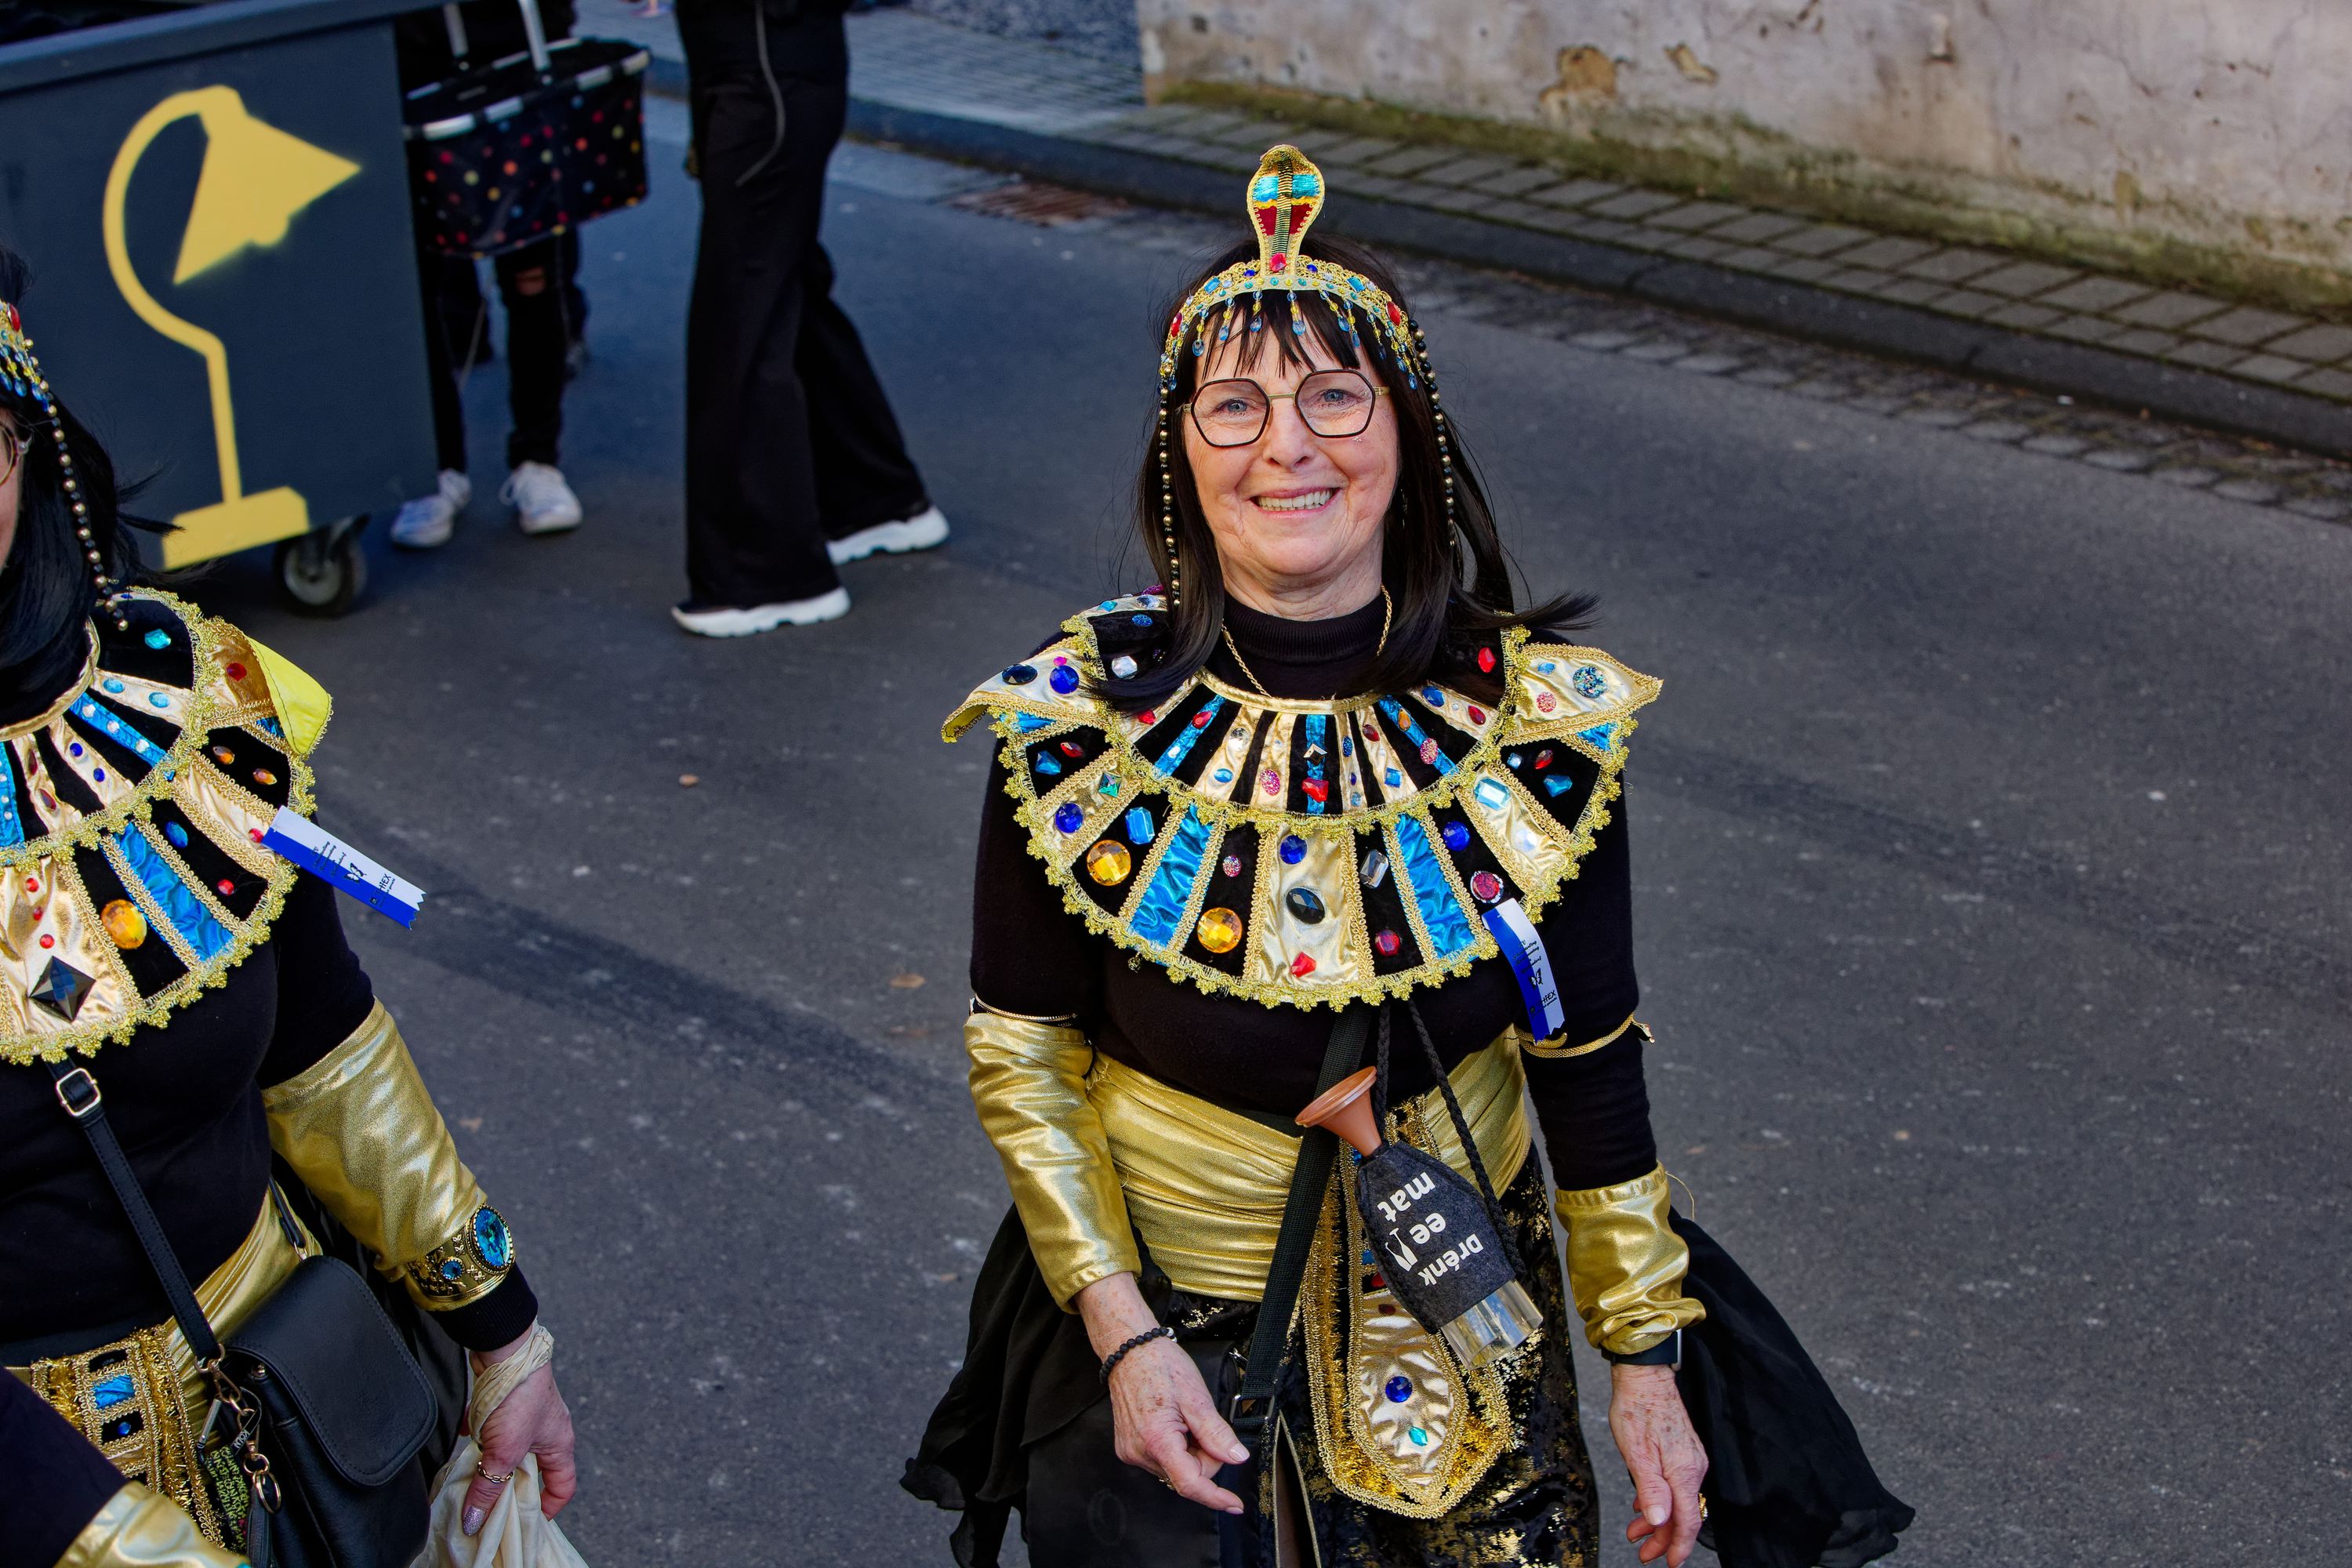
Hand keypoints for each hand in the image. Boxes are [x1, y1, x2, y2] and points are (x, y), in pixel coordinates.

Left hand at [461, 1334, 577, 1535]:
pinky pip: (492, 1428)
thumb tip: (475, 1522)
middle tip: (489, 1502)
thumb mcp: (504, 1452)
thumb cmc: (520, 1398)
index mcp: (559, 1444)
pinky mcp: (506, 1403)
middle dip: (509, 1486)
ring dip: (490, 1461)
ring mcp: (525, 1416)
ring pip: (508, 1450)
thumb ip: (489, 1488)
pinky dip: (478, 1436)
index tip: (525, 1519)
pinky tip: (463, 1438)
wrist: (505, 1351)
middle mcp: (546, 1431)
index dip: (548, 1505)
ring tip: (471, 1473)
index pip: (563, 1484)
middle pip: (531, 1469)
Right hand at [1075, 1274, 1249, 1514]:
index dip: (1215, 1497)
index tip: (1234, 1504)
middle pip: (1186, 1475)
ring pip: (1175, 1469)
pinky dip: (1176, 1448)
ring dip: (1189, 1451)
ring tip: (1184, 1419)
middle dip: (1204, 1456)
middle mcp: (1139, 1453)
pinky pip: (1162, 1460)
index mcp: (1157, 1440)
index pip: (1190, 1484)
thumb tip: (1236, 1458)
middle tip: (1202, 1424)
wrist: (1129, 1351)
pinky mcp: (1128, 1449)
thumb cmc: (1161, 1367)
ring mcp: (1131, 1452)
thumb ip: (1216, 1433)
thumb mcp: (1196, 1397)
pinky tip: (1173, 1424)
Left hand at [1609, 1362, 1706, 1566]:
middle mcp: (1693, 1468)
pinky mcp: (1683, 1451)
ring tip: (1636, 1531)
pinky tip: (1644, 1505)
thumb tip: (1660, 1521)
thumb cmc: (1637, 1410)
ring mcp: (1690, 1459)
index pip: (1688, 1520)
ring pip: (1677, 1500)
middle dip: (1663, 1537)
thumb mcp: (1637, 1453)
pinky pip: (1675, 1485)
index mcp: (1684, 1472)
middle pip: (1683, 1514)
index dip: (1679, 1545)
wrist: (1644, 1377)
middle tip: (1643, 1552)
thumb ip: (1650, 1489)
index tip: (1669, 1563)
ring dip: (1658, 1519)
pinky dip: (1659, 1500)